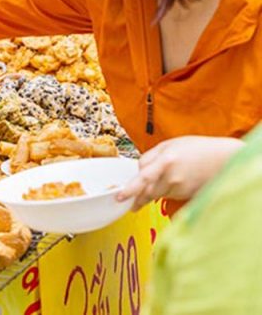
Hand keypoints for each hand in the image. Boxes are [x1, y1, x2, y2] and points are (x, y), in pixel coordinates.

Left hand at [117, 136, 243, 210]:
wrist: (225, 159)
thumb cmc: (197, 148)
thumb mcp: (170, 145)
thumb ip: (150, 157)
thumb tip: (137, 170)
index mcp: (166, 161)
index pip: (143, 178)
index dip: (130, 189)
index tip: (120, 196)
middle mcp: (172, 178)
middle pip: (147, 192)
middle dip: (137, 198)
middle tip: (128, 202)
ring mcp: (181, 189)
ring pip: (157, 195)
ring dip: (152, 193)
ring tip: (159, 183)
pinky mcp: (187, 197)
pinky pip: (169, 196)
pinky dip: (166, 192)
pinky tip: (175, 182)